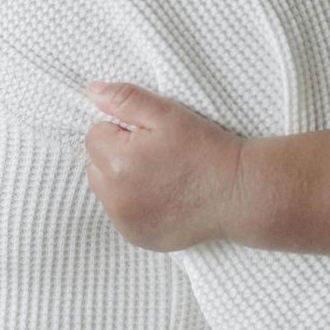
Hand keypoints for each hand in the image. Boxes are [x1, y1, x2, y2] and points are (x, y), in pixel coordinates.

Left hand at [83, 81, 245, 251]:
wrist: (237, 192)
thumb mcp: (167, 113)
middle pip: (96, 166)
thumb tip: (91, 91)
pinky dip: (133, 205)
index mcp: (118, 163)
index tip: (149, 136)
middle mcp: (116, 198)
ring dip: (121, 182)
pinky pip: (121, 215)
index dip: (120, 131)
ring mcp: (126, 223)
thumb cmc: (204, 148)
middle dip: (116, 156)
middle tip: (154, 155)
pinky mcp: (138, 238)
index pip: (94, 136)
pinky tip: (161, 197)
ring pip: (106, 192)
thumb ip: (125, 99)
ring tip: (159, 176)